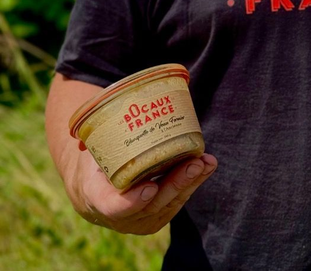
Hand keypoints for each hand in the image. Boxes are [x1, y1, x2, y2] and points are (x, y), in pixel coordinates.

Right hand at [74, 145, 216, 234]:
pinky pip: (177, 201)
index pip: (113, 205)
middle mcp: (120, 215)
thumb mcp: (89, 147)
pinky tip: (207, 166)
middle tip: (193, 165)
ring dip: (190, 183)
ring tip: (207, 162)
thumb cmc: (94, 161)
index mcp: (96, 197)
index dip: (131, 201)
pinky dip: (193, 183)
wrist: (97, 190)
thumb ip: (94, 131)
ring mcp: (140, 219)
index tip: (150, 188)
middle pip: (151, 204)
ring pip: (169, 204)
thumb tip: (102, 106)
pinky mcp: (157, 216)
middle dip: (175, 184)